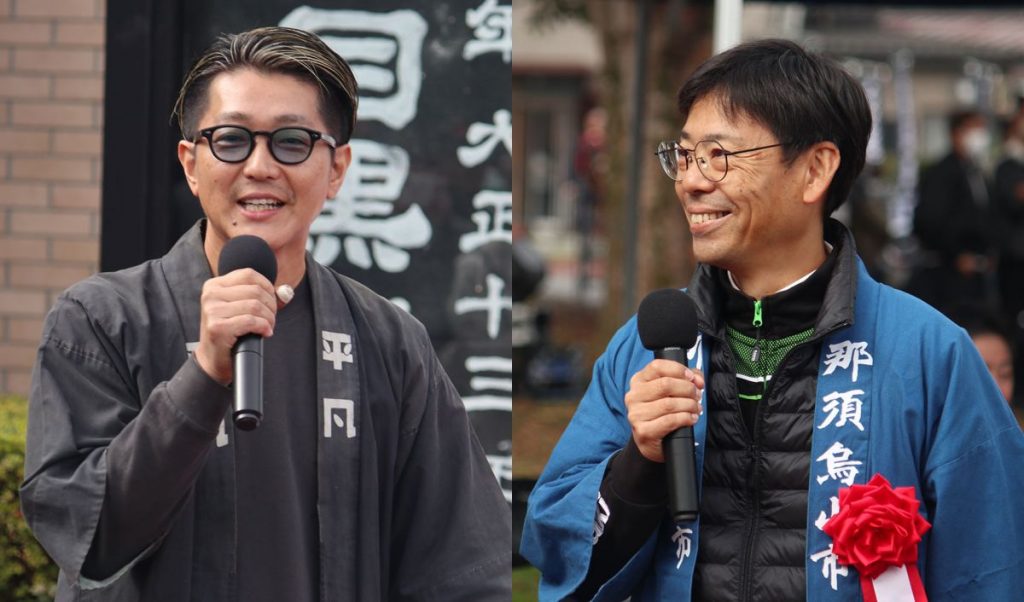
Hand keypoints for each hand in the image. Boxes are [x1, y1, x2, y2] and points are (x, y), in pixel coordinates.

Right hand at [194, 268, 276, 384]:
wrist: (213, 359)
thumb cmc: (230, 332)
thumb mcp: (241, 307)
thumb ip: (262, 296)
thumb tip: (286, 292)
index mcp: (214, 285)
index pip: (249, 274)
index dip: (267, 287)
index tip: (271, 302)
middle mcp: (211, 295)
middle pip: (255, 291)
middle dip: (271, 306)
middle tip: (270, 319)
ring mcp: (212, 311)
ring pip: (255, 306)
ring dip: (269, 318)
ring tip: (268, 327)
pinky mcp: (217, 327)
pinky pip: (251, 321)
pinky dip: (263, 327)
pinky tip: (265, 333)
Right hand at [625, 360, 704, 462]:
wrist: (651, 441)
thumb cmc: (661, 412)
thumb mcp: (670, 392)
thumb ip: (686, 379)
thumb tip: (697, 379)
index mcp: (638, 381)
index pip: (657, 366)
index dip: (678, 370)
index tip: (691, 378)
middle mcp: (633, 396)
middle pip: (666, 384)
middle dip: (688, 389)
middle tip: (697, 396)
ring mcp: (636, 414)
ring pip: (669, 403)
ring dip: (689, 405)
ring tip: (696, 408)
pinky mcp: (643, 431)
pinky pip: (670, 421)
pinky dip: (685, 418)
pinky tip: (691, 419)